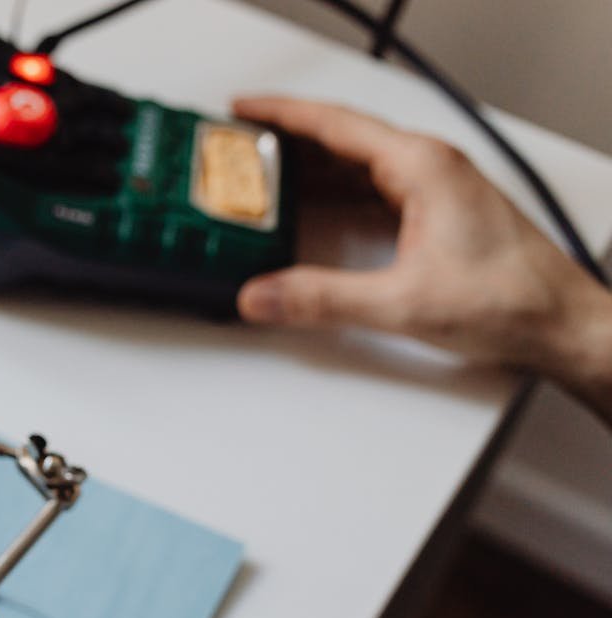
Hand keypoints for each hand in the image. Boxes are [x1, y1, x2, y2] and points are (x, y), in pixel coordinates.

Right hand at [232, 96, 611, 419]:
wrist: (560, 324)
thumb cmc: (511, 300)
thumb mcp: (401, 303)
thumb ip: (323, 299)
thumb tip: (263, 294)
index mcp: (422, 167)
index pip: (335, 125)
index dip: (281, 115)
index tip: (243, 110)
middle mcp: (429, 168)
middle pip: (341, 141)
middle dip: (285, 142)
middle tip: (240, 146)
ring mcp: (434, 188)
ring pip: (356, 166)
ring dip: (308, 171)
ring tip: (263, 177)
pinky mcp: (436, 212)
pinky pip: (371, 190)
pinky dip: (333, 195)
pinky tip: (310, 210)